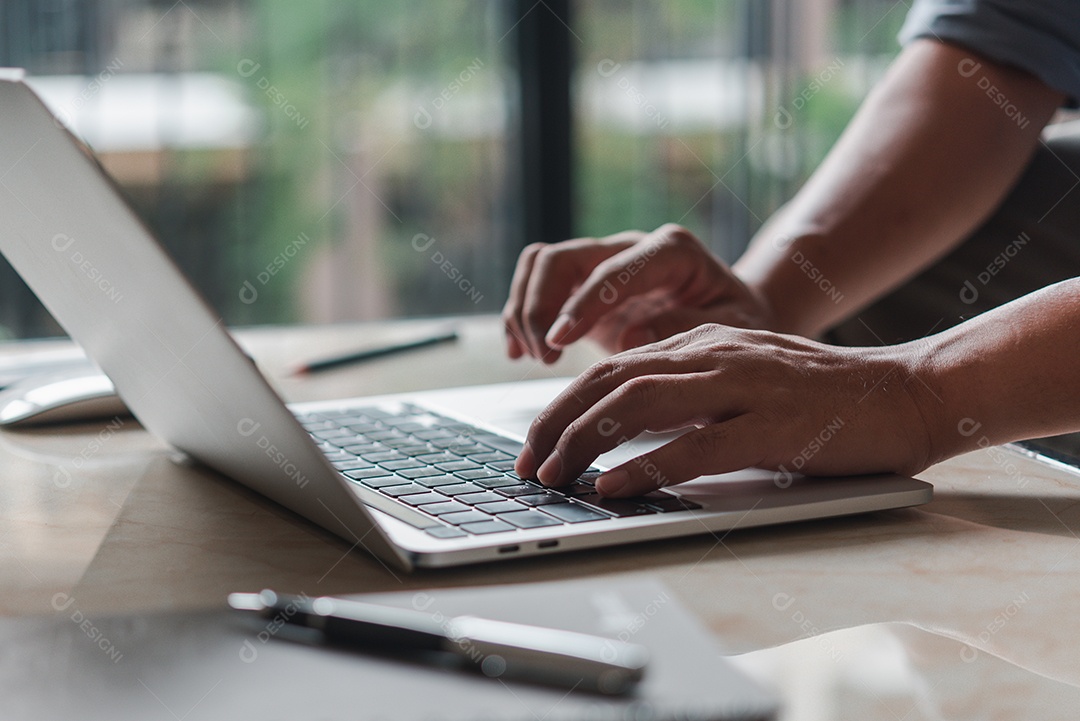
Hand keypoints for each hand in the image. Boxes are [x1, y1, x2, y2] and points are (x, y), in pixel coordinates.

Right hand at [501, 224, 774, 363]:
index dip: (582, 303)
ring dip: (525, 310)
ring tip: (532, 357)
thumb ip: (688, 327)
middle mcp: (631, 248)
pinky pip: (537, 285)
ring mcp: (604, 264)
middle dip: (541, 306)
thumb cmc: (738, 319)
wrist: (735, 314)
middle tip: (544, 355)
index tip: (559, 340)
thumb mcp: (735, 327)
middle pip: (563, 257)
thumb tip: (631, 335)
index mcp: (672, 251)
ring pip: (541, 265)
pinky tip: (521, 352)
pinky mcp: (584, 287)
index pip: (613, 269)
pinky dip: (521, 316)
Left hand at [514, 324, 936, 496]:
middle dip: (558, 424)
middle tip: (529, 465)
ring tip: (556, 477)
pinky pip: (695, 446)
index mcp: (703, 343)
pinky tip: (614, 485)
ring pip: (640, 404)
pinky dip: (647, 466)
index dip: (564, 405)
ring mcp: (744, 386)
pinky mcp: (774, 425)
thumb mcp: (744, 378)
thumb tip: (625, 433)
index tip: (535, 442)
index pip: (613, 368)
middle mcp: (715, 355)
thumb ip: (691, 393)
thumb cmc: (823, 398)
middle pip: (612, 381)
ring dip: (586, 442)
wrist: (906, 392)